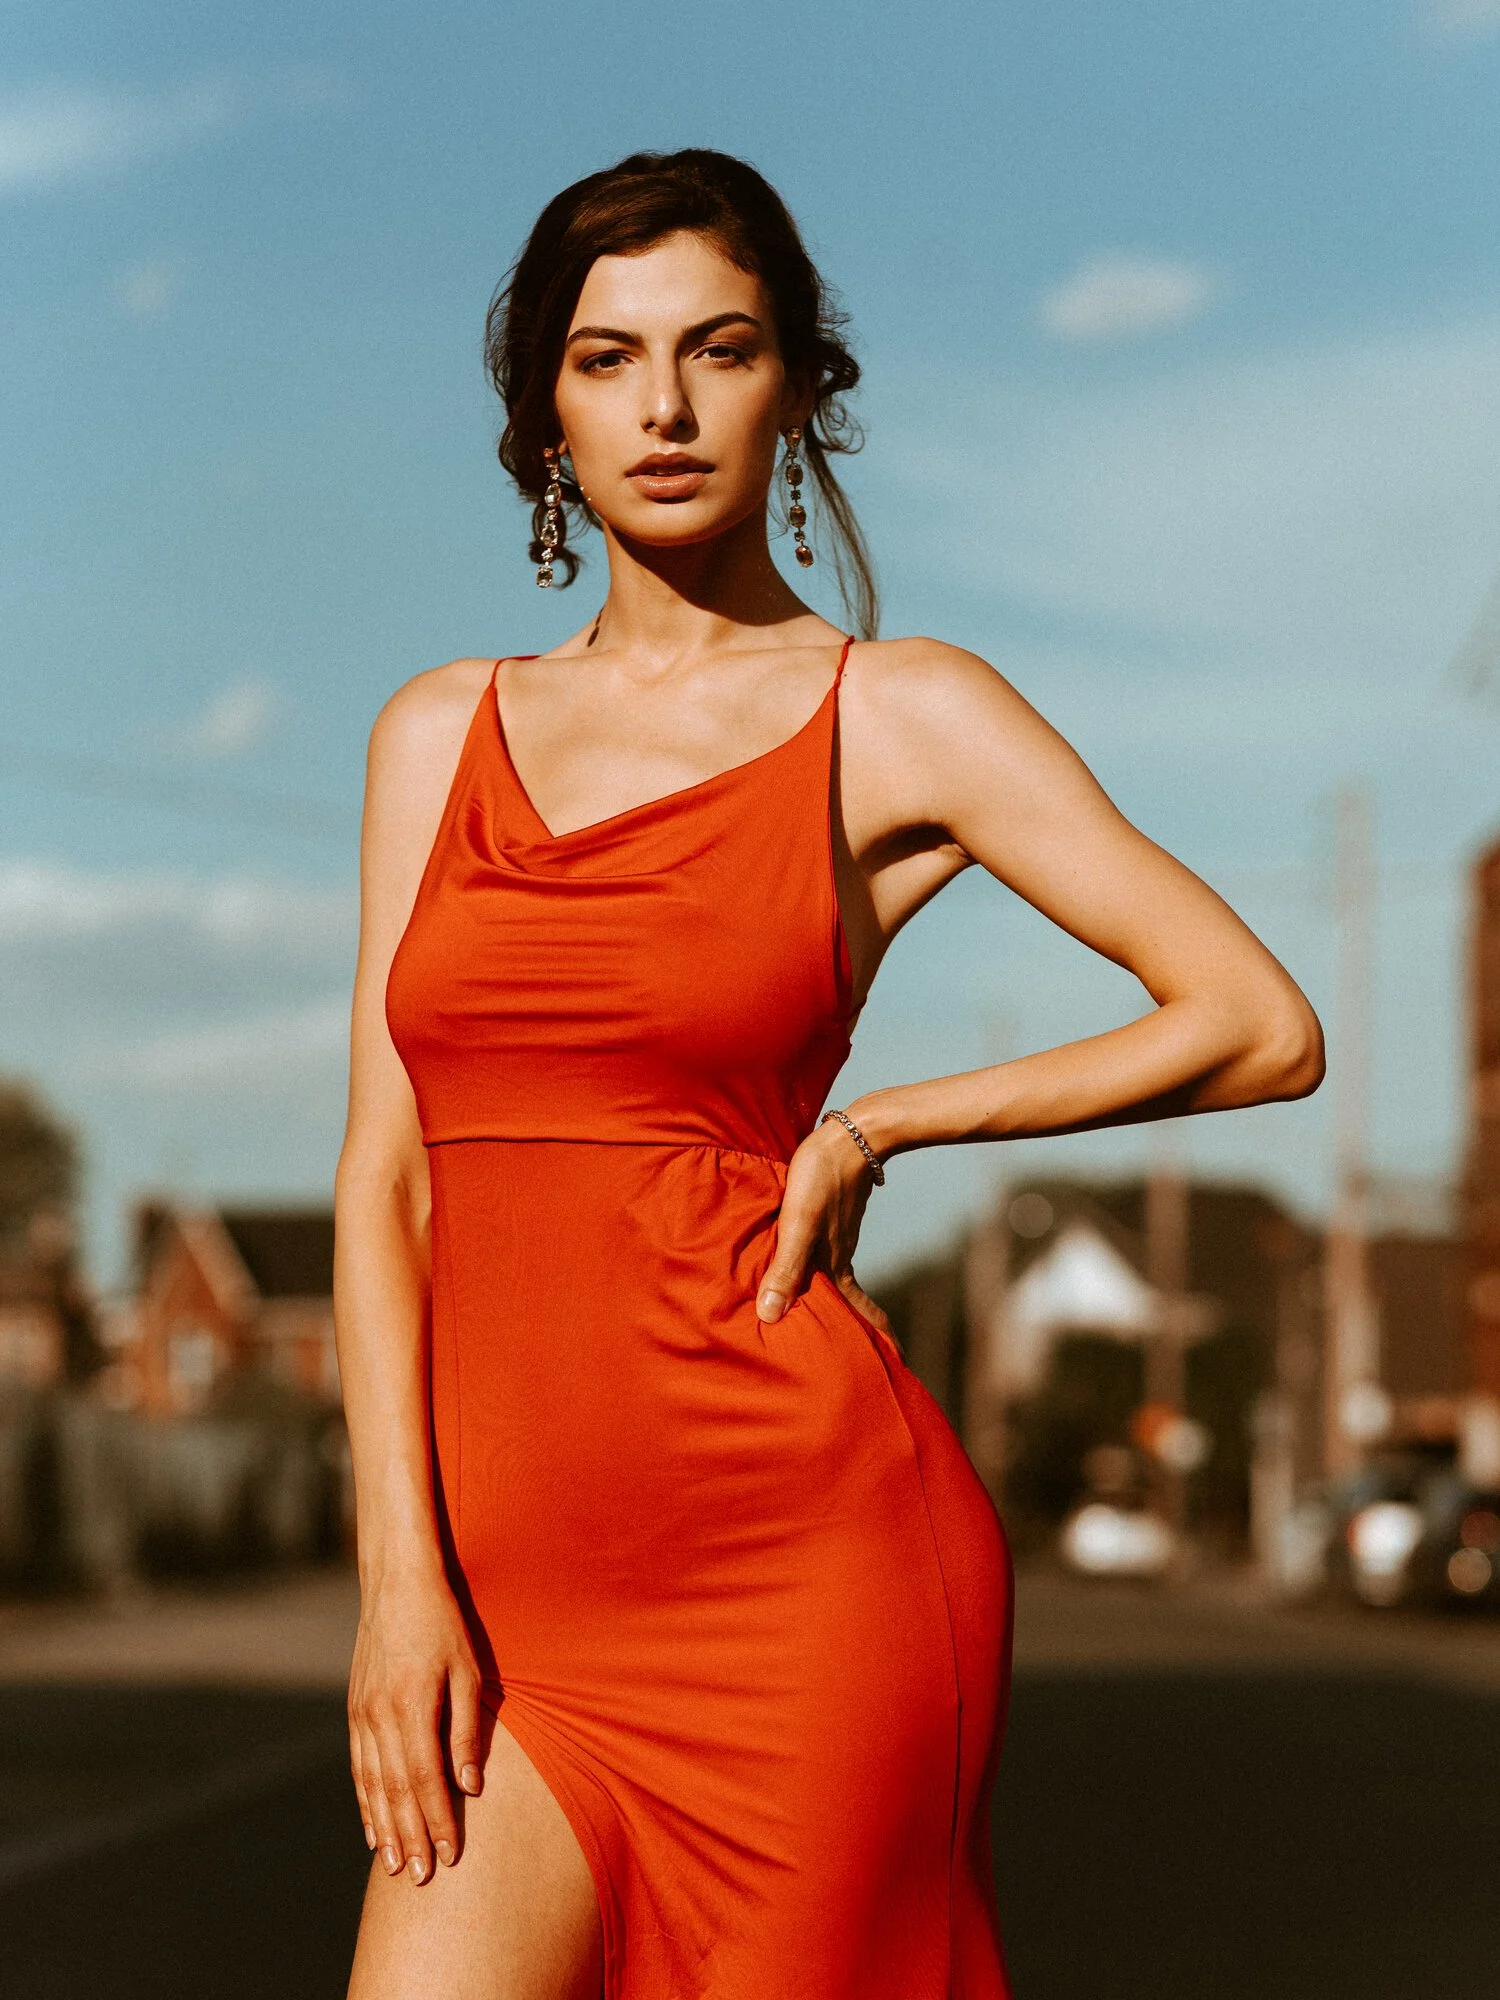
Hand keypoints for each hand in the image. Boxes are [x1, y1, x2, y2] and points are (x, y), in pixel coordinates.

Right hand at [347, 1565, 482, 1885]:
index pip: (425, 1778)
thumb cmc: (443, 1624)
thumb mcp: (467, 1671)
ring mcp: (362, 1714)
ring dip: (385, 1828)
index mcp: (411, 1705)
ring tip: (396, 1865)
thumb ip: (467, 1730)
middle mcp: (380, 1716)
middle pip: (396, 1791)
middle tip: (422, 1878)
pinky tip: (373, 1827)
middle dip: (410, 1837)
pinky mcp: (354, 1710)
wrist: (396, 1584)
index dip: (437, 1820)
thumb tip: (471, 1786)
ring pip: (372, 1785)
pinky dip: (366, 1802)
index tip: (449, 1855)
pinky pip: (358, 1766)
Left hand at [755, 1116, 891, 1333]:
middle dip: (858, 1324)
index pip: (858, 1311)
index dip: (874, 1335)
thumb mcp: (798, 1224)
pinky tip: (812, 1261)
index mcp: (835, 1264)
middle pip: (849, 1299)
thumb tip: (769, 1317)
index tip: (894, 1359)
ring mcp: (838, 1233)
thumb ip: (785, 1269)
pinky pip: (828, 1250)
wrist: (852, 1134)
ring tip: (830, 1315)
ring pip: (836, 1274)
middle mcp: (839, 1253)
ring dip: (838, 1297)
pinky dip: (824, 1267)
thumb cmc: (821, 1178)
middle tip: (870, 1348)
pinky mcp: (834, 1214)